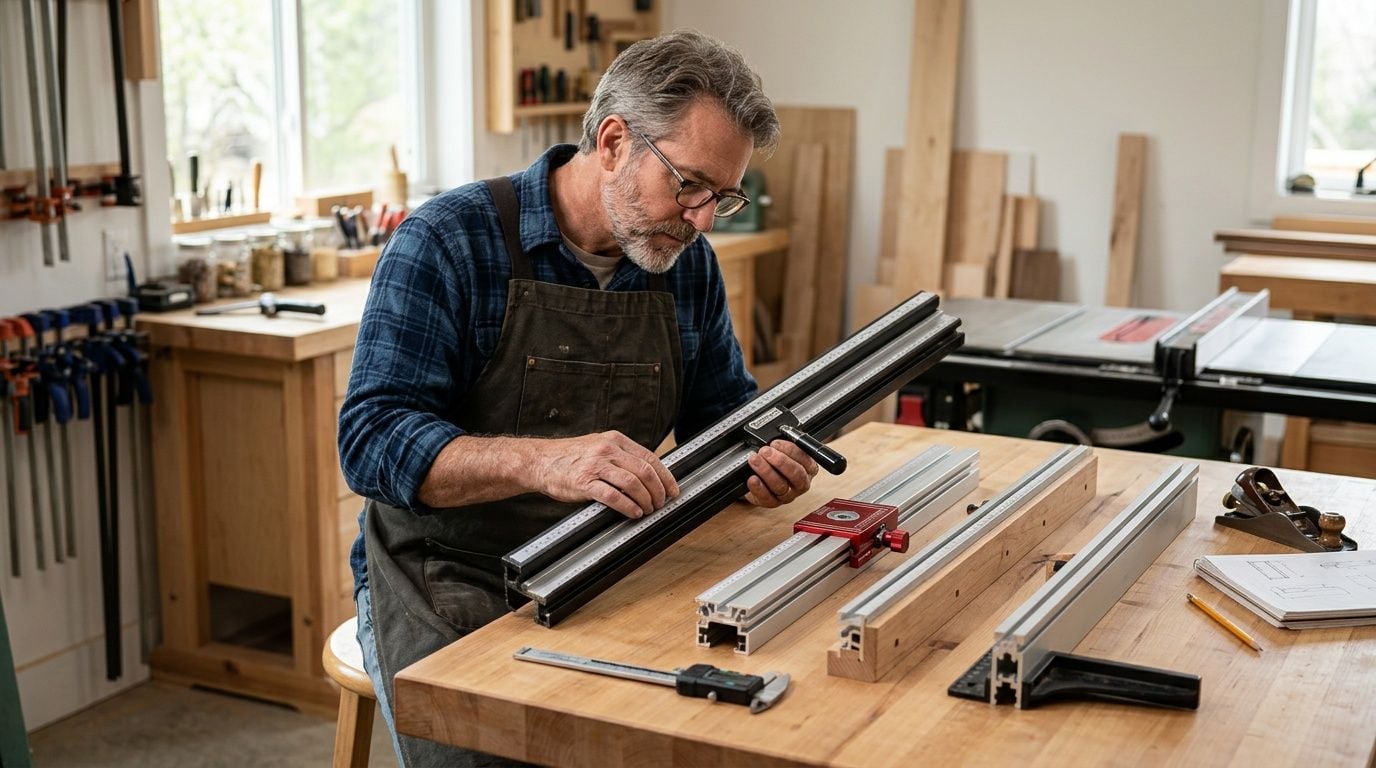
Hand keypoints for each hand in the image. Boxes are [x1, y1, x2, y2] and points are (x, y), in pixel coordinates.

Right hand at [534, 431, 678, 518]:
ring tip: (648, 510)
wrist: (539, 461)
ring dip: (646, 500)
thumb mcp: (598, 446)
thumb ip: (620, 456)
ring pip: (633, 484)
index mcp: (615, 440)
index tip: (673, 489)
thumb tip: (647, 476)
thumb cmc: (569, 457)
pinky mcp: (585, 482)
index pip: (650, 458)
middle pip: (645, 471)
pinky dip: (628, 506)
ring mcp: (596, 465)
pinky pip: (613, 496)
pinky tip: (633, 513)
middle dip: (658, 491)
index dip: (666, 476)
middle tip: (661, 503)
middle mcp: (608, 450)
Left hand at [745, 440, 819, 507]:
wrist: (760, 478)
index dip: (790, 450)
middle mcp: (800, 483)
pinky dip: (759, 488)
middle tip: (765, 451)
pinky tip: (752, 479)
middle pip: (796, 474)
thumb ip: (782, 446)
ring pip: (781, 486)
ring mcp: (788, 495)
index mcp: (808, 468)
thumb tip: (774, 439)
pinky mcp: (773, 503)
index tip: (775, 443)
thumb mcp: (782, 451)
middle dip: (780, 461)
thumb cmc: (774, 463)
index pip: (805, 459)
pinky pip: (767, 498)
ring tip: (755, 460)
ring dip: (766, 471)